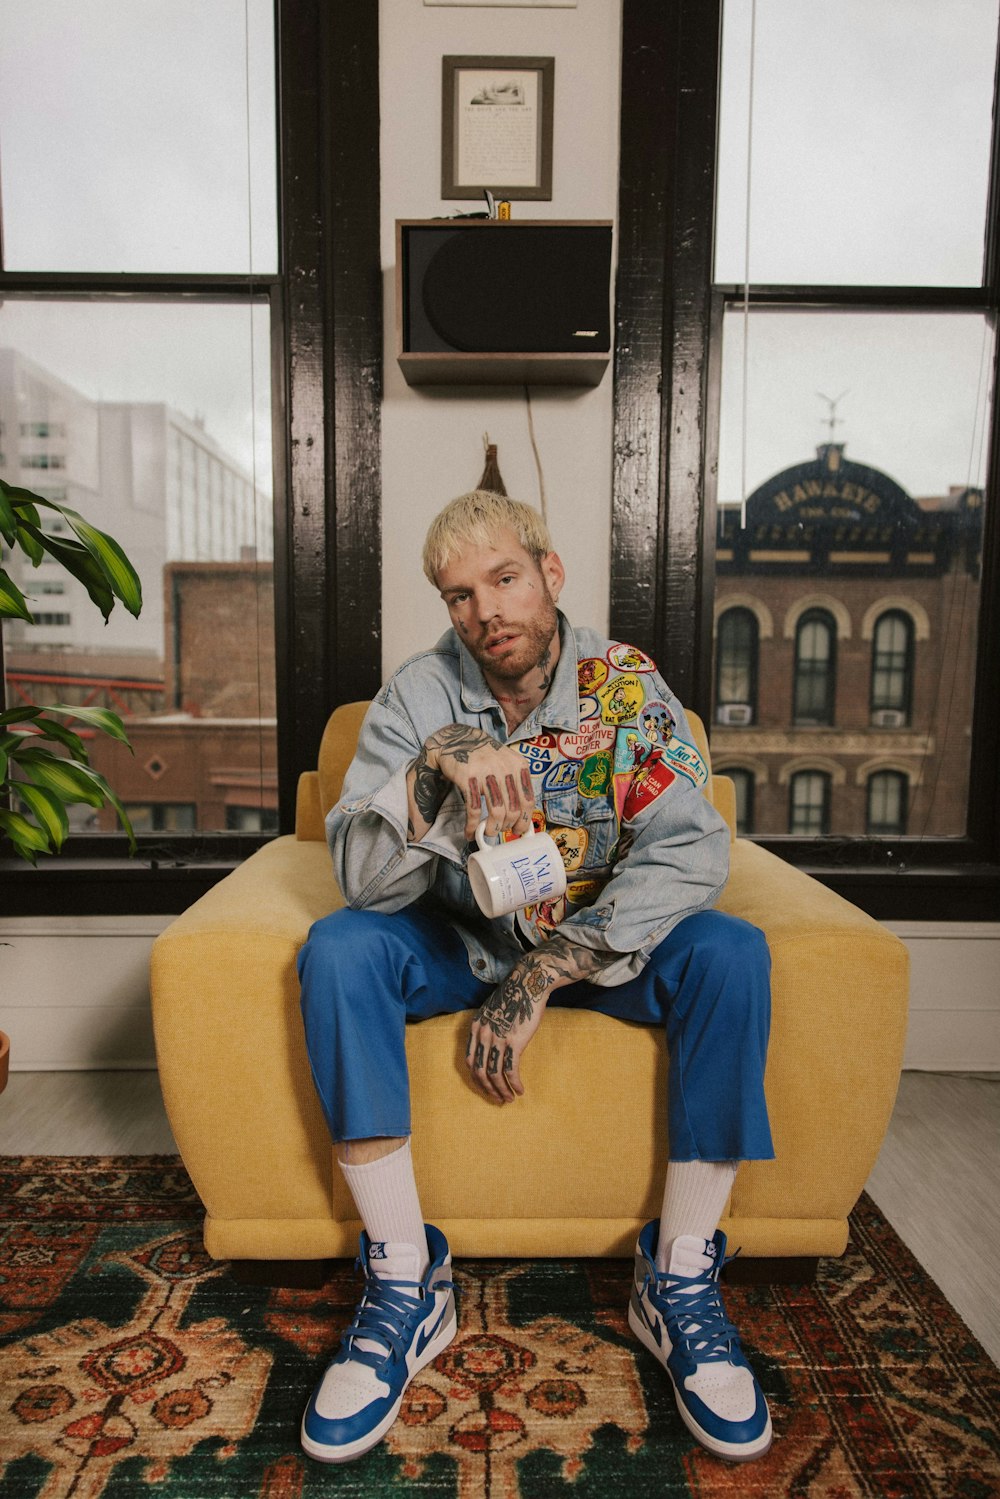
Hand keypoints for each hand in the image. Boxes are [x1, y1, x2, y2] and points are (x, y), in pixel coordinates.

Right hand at [416, 724, 535, 839]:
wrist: (457, 740)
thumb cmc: (485, 758)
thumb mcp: (506, 764)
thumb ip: (515, 785)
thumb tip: (521, 817)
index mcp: (518, 766)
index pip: (528, 800)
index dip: (524, 820)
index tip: (519, 830)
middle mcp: (504, 768)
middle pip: (513, 809)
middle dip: (507, 826)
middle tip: (499, 831)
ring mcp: (486, 772)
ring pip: (497, 811)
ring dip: (492, 829)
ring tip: (487, 833)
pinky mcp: (467, 778)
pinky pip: (474, 809)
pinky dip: (472, 825)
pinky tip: (470, 831)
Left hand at [466, 953, 551, 1102]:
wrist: (528, 983)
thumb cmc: (514, 997)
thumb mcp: (491, 1011)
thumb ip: (487, 1028)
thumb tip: (490, 1046)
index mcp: (475, 1028)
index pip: (470, 1062)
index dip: (477, 1079)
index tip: (487, 1087)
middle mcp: (482, 1035)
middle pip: (479, 1072)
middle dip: (488, 1090)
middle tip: (498, 1099)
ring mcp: (497, 1039)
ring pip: (494, 1075)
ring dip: (501, 1091)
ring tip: (509, 1098)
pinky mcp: (513, 1042)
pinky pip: (510, 1070)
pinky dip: (514, 1084)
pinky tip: (519, 1090)